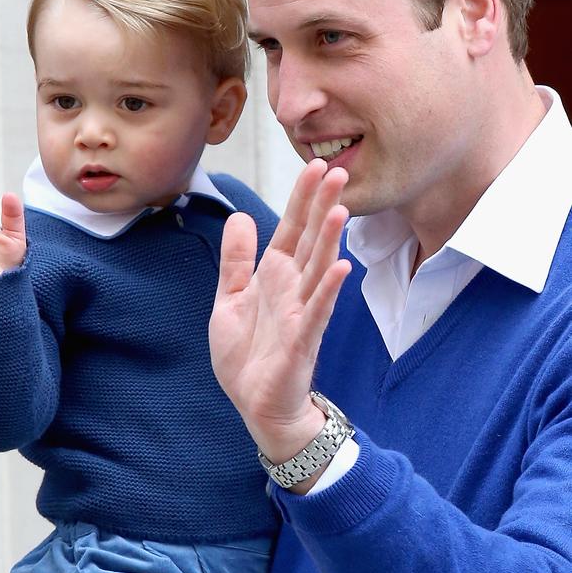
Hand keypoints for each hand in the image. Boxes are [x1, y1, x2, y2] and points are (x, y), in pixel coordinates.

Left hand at [209, 159, 350, 464]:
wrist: (256, 404)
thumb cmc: (247, 356)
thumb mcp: (229, 300)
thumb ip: (236, 261)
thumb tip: (239, 216)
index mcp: (273, 276)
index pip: (290, 229)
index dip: (302, 199)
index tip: (315, 167)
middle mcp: (292, 288)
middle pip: (309, 240)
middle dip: (322, 206)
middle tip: (338, 170)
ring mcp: (301, 312)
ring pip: (319, 269)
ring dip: (330, 240)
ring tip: (341, 209)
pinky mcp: (303, 340)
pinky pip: (318, 311)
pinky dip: (329, 290)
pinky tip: (342, 268)